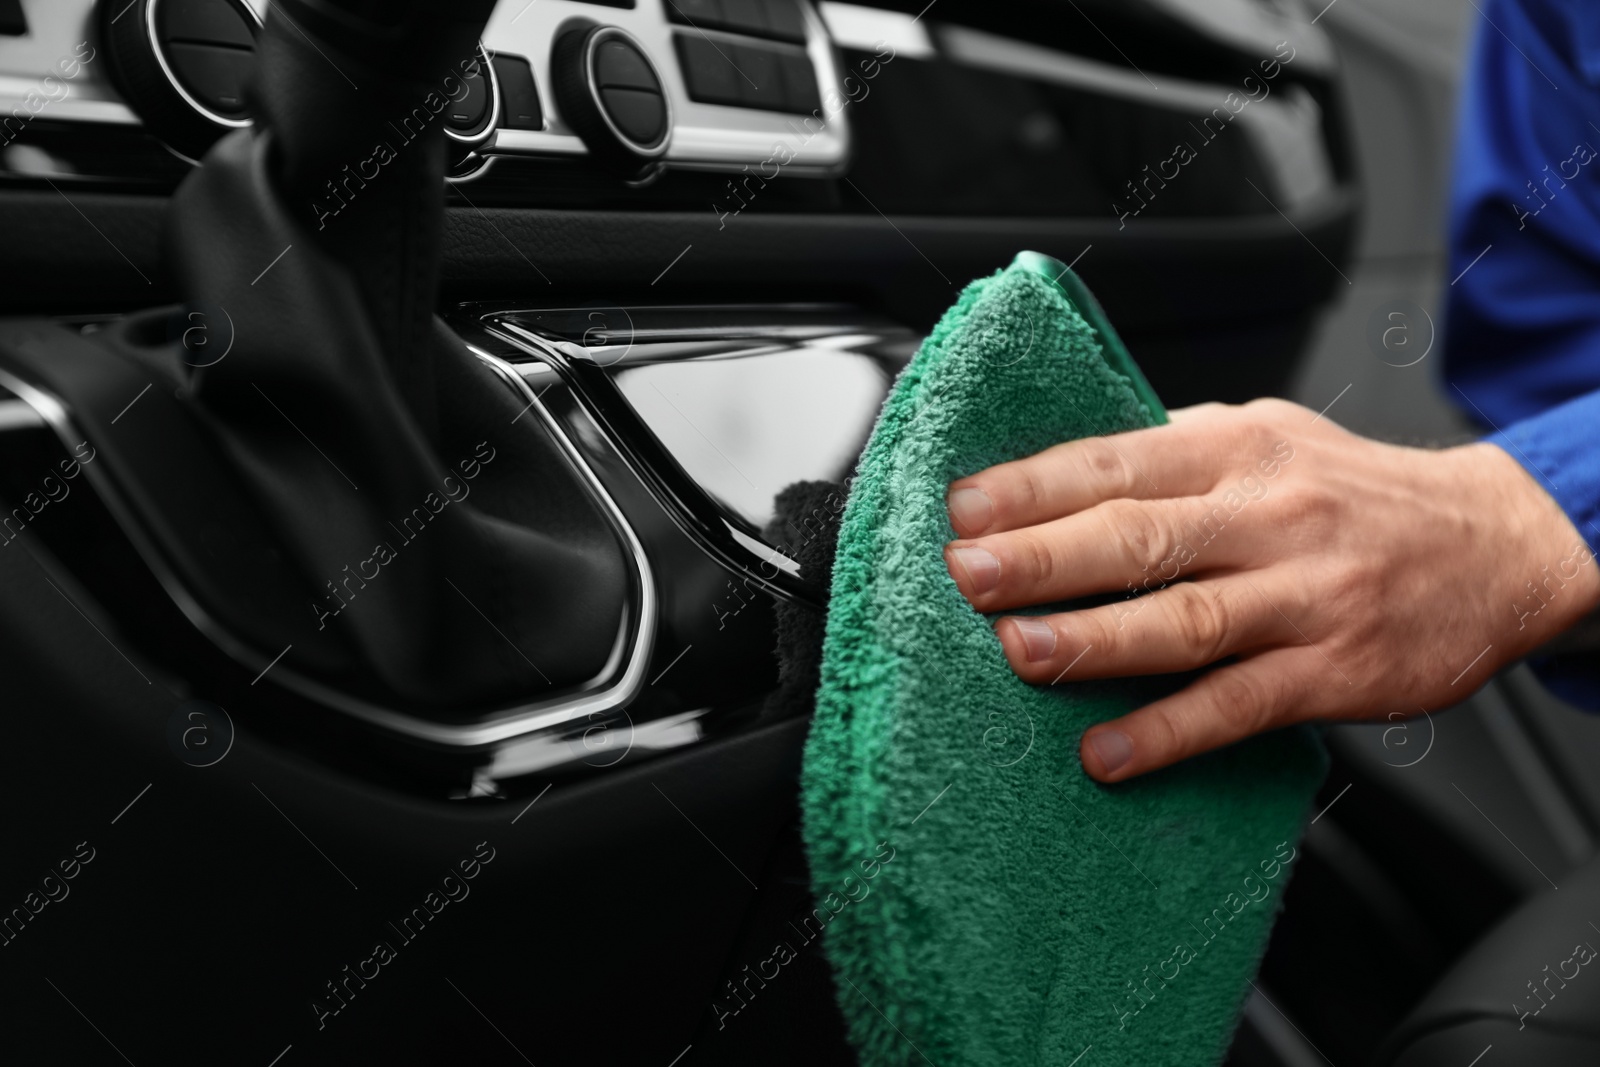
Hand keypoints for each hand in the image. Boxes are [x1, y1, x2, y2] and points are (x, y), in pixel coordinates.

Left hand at [942, 398, 1599, 781]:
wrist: (1493, 545)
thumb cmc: (1355, 491)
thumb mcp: (1267, 435)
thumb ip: (1170, 450)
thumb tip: (1058, 472)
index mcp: (1235, 448)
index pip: (1115, 463)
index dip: (1034, 486)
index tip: (964, 510)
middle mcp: (1267, 516)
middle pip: (1140, 535)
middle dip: (1045, 557)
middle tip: (970, 576)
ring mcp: (1302, 596)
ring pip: (1186, 620)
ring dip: (1096, 641)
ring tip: (1020, 654)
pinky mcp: (1332, 671)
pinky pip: (1240, 705)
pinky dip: (1170, 731)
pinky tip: (1109, 753)